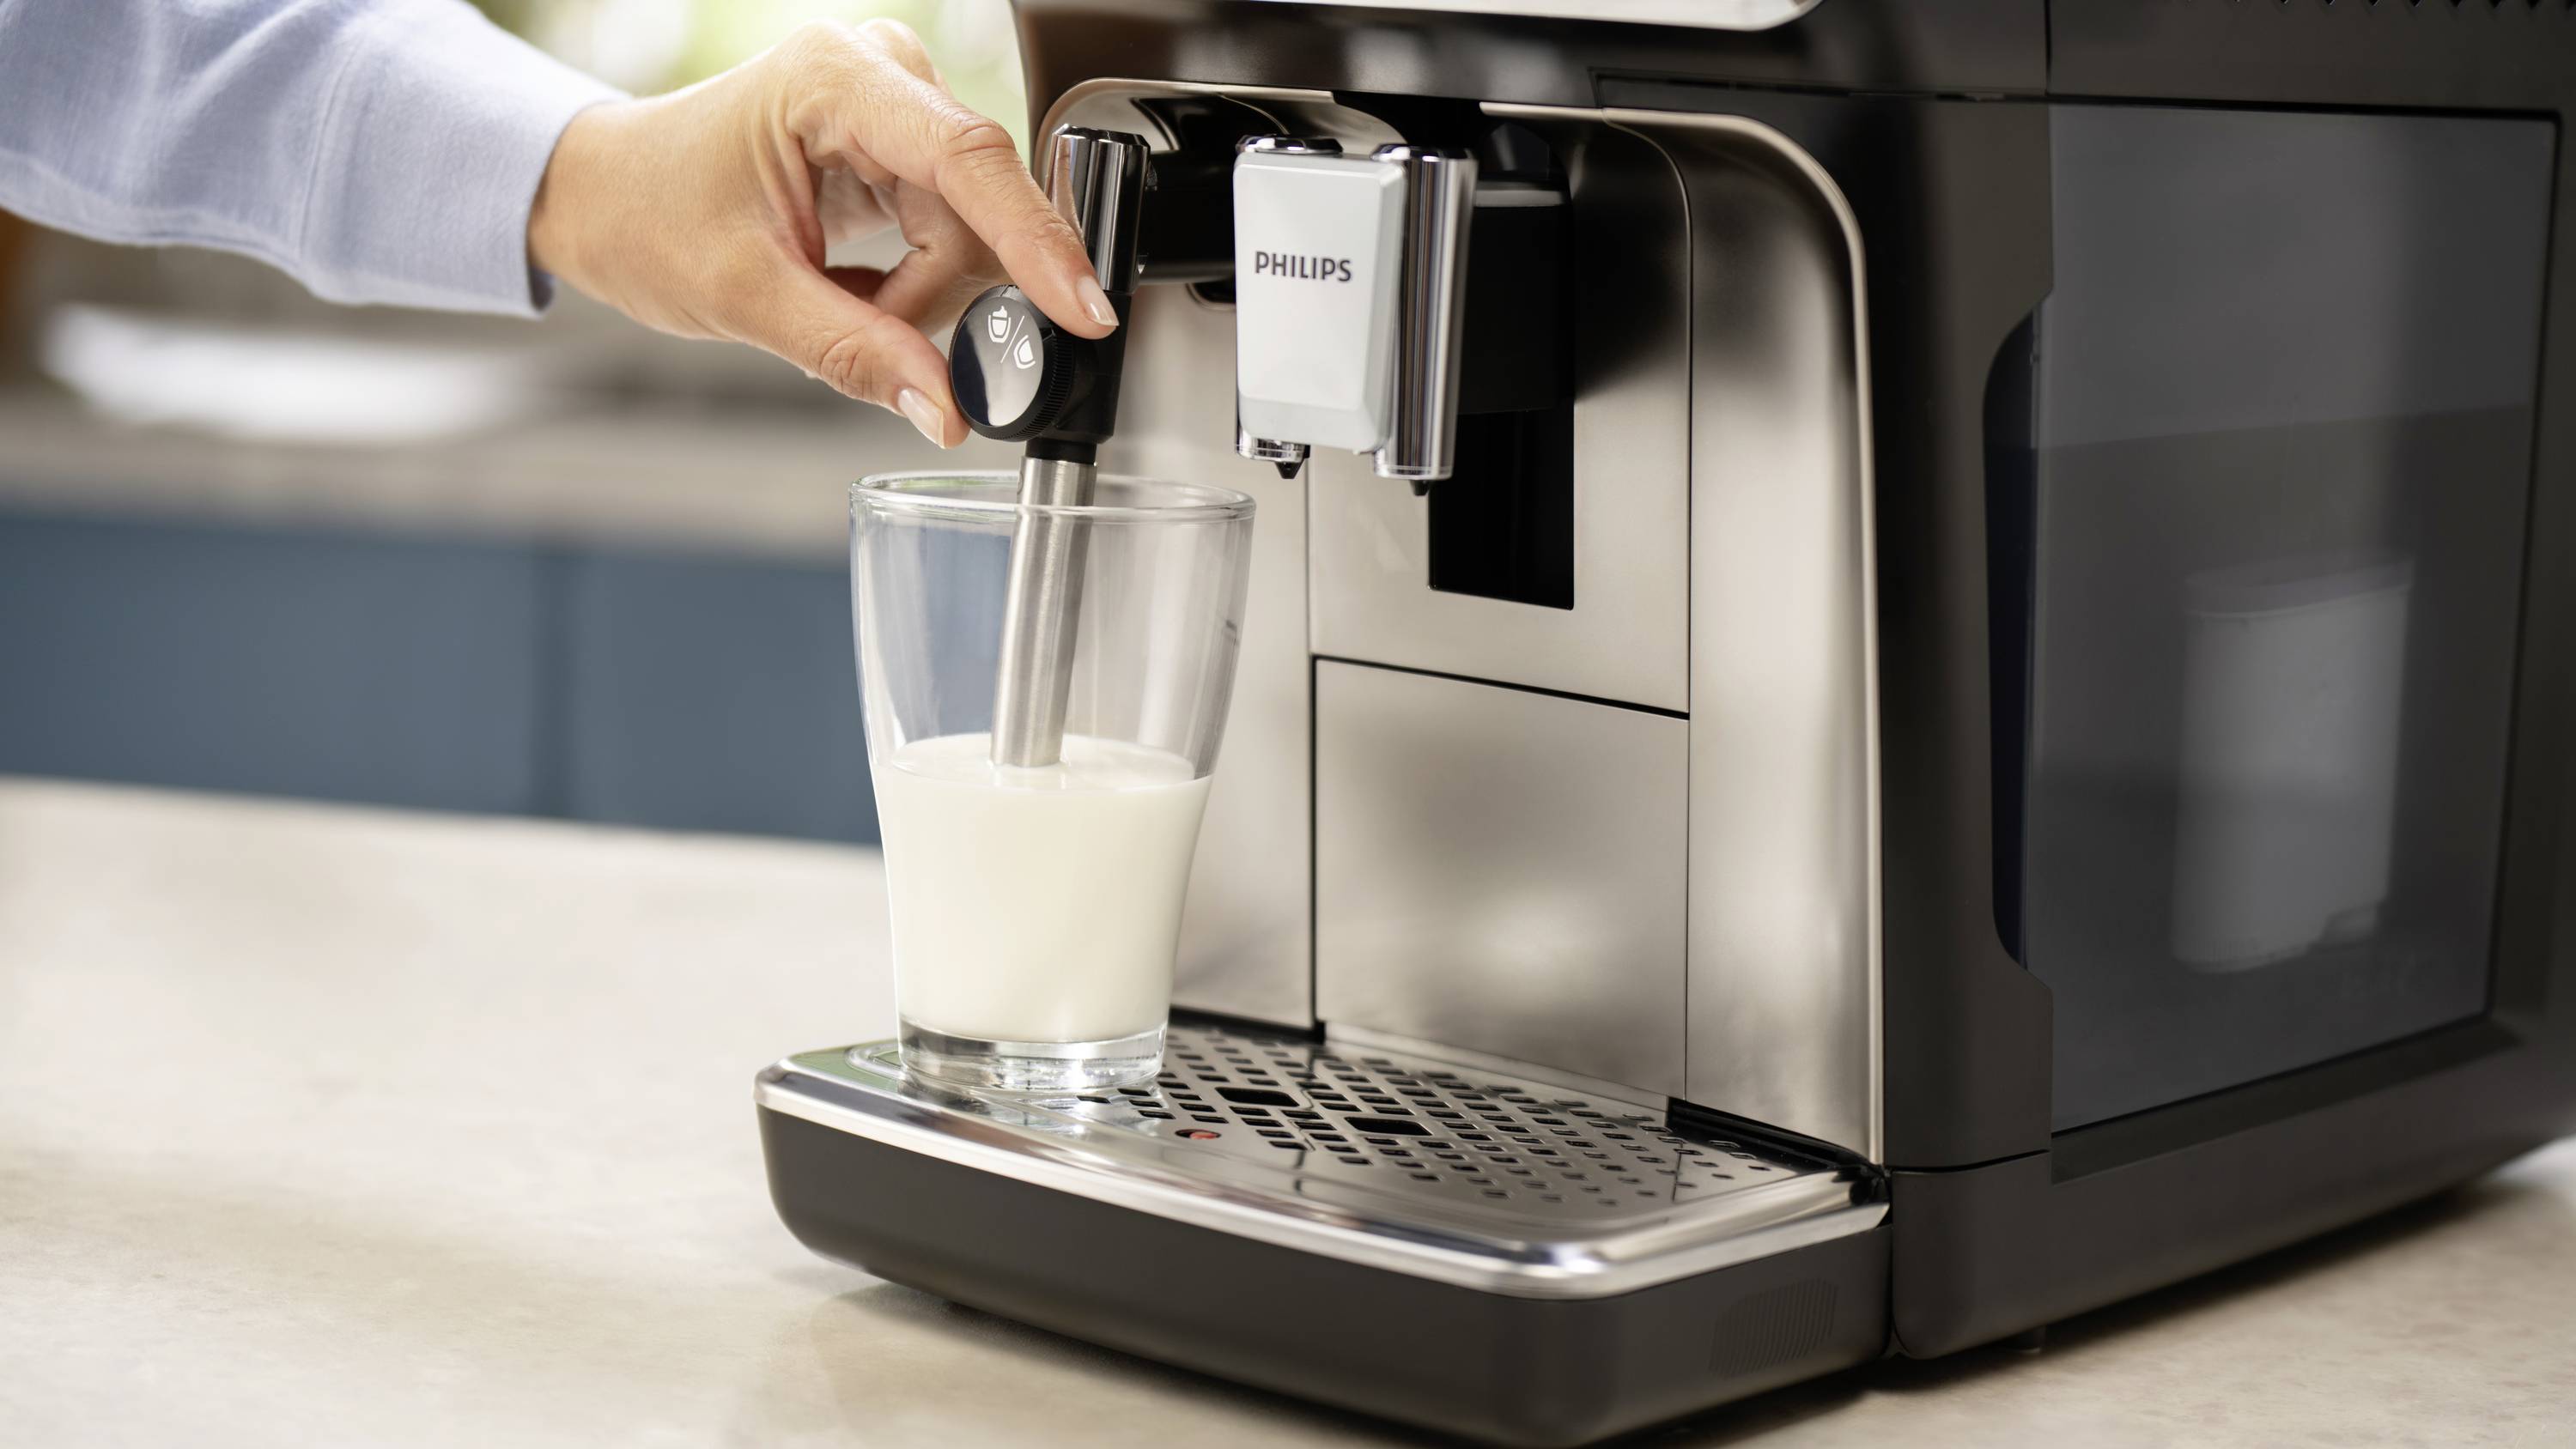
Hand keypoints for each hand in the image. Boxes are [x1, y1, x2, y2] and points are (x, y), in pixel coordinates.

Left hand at [525, 18, 1114, 445]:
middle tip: (853, 321)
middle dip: (930, 294)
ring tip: (834, 297)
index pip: (970, 160)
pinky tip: (855, 282)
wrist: (607, 195)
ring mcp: (899, 108)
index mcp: (835, 79)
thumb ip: (854, 354)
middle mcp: (880, 75)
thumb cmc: (647, 215)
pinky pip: (953, 236)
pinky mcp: (907, 147)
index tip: (1082, 310)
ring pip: (969, 235)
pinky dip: (911, 285)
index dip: (1036, 241)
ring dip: (916, 297)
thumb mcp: (745, 297)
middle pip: (975, 210)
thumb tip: (947, 409)